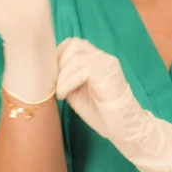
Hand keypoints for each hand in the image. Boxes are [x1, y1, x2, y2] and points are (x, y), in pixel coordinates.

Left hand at [56, 38, 171, 171]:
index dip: (58, 55)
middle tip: (55, 83)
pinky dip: (69, 81)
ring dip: (62, 75)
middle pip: (73, 44)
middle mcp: (103, 56)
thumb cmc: (101, 113)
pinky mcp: (108, 73)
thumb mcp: (77, 92)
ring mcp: (107, 63)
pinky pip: (83, 68)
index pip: (73, 43)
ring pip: (76, 56)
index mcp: (96, 59)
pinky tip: (66, 95)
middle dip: (58, 63)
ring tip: (61, 93)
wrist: (124, 128)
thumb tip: (48, 72)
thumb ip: (66, 78)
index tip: (52, 75)